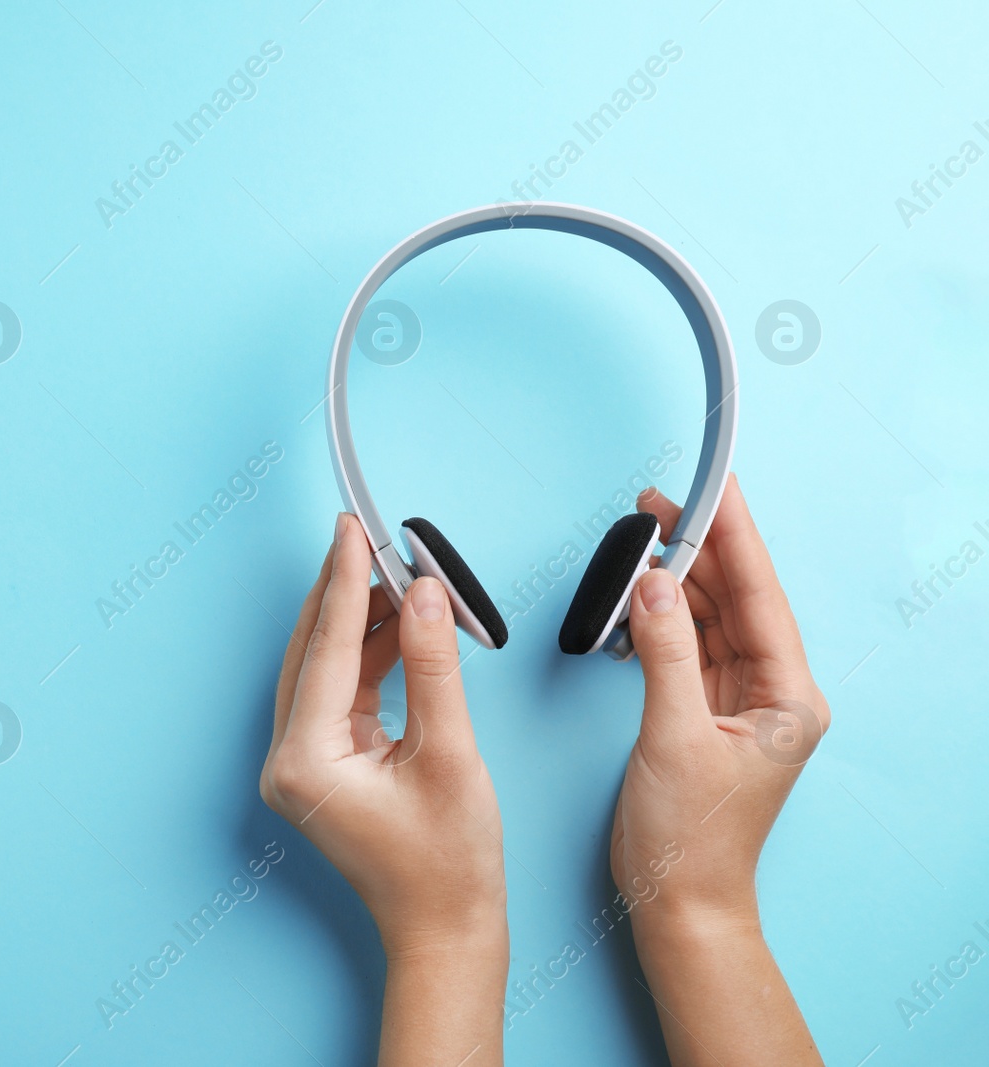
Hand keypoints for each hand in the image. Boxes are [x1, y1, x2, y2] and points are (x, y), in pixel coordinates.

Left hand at [260, 513, 506, 1065]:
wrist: (446, 931)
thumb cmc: (449, 864)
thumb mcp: (450, 755)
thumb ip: (433, 668)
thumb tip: (425, 596)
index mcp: (306, 761)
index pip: (326, 650)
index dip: (346, 583)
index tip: (354, 530)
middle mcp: (288, 761)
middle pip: (311, 652)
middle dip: (344, 592)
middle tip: (370, 537)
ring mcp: (301, 764)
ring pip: (323, 668)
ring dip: (360, 621)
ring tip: (399, 574)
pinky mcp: (322, 765)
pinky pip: (340, 692)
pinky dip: (369, 656)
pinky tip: (402, 624)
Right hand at [613, 475, 827, 1065]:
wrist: (679, 902)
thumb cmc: (688, 837)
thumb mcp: (672, 737)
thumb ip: (664, 653)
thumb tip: (652, 584)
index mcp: (788, 698)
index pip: (759, 596)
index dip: (734, 536)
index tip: (715, 487)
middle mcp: (774, 694)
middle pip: (736, 600)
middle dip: (699, 549)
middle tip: (657, 504)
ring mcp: (741, 704)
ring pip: (710, 620)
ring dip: (675, 582)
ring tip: (641, 540)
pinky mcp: (707, 715)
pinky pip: (688, 648)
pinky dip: (660, 621)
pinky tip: (637, 600)